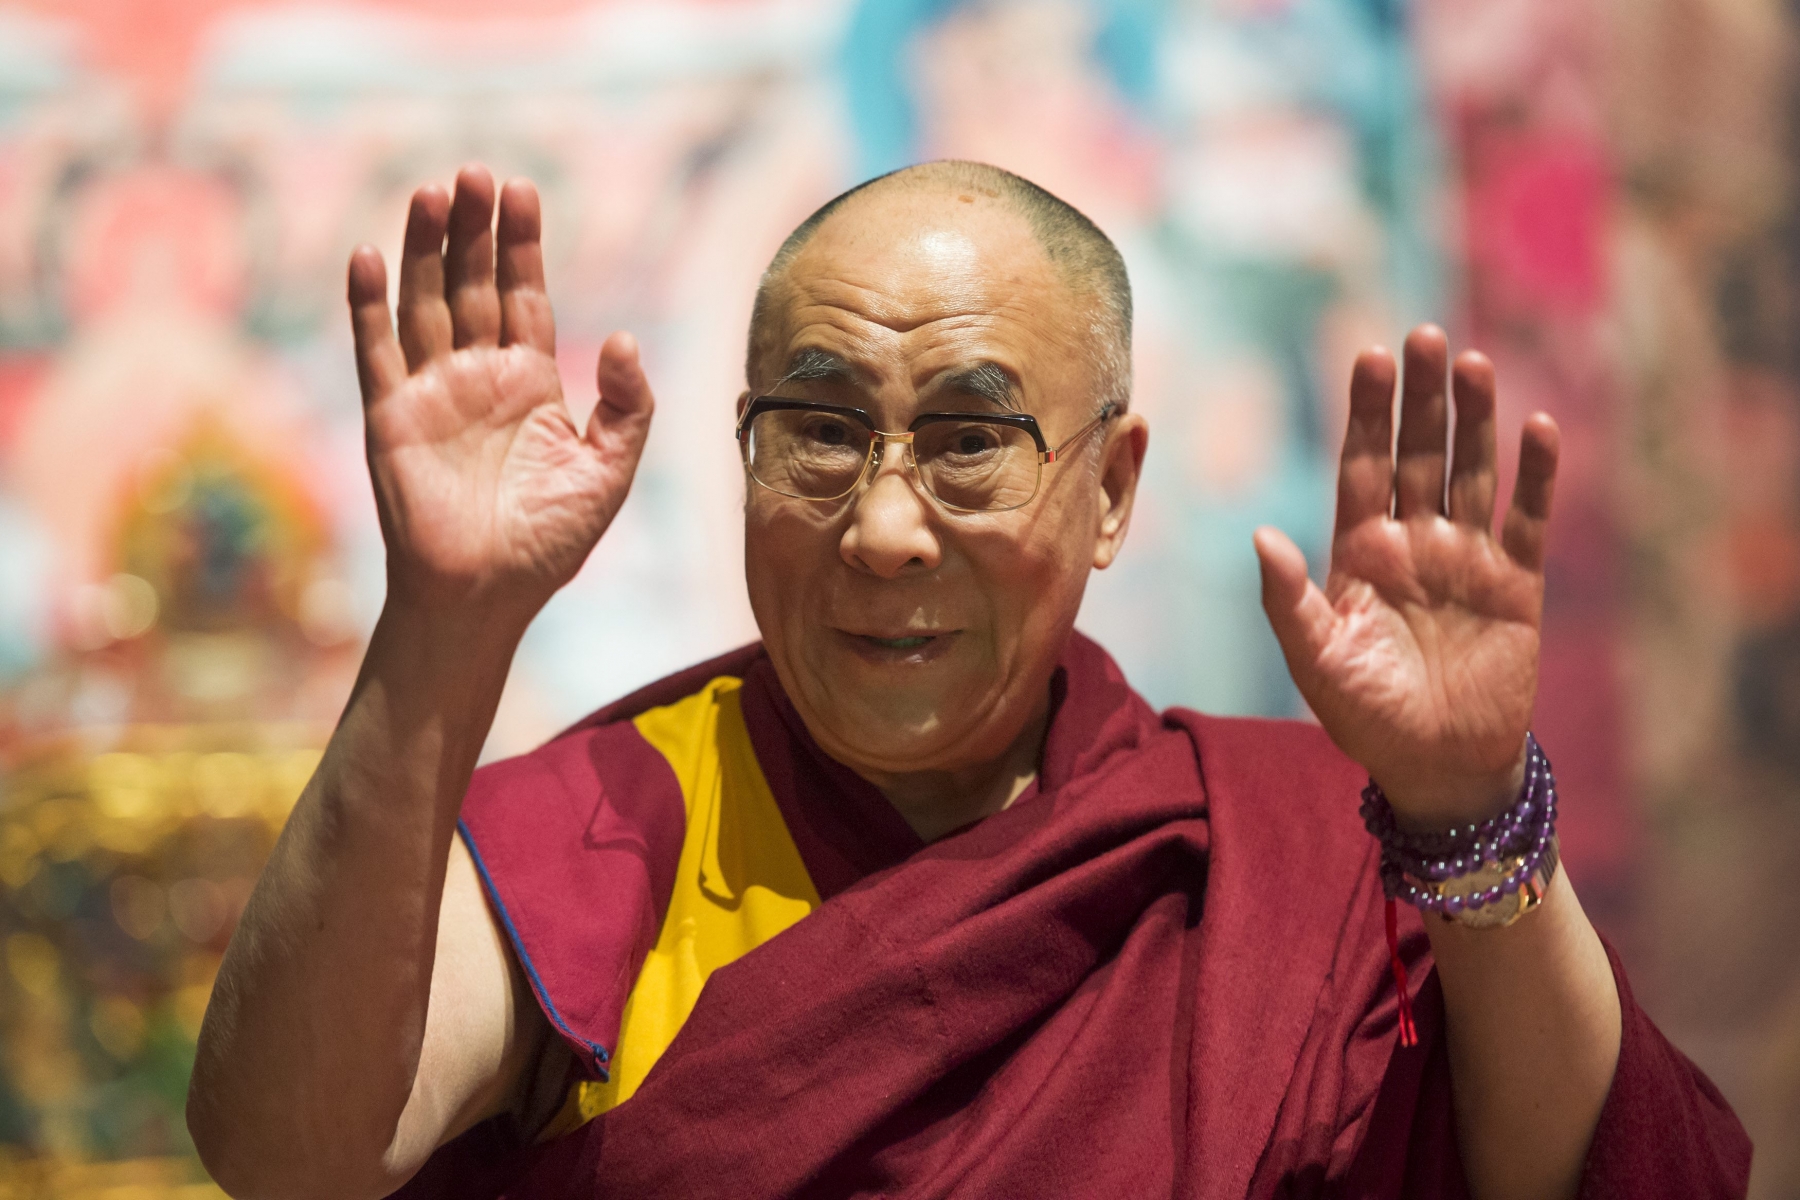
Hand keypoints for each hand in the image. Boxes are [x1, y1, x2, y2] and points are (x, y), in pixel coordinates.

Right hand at [348, 165, 653, 630]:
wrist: (485, 598)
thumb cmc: (547, 543)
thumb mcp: (608, 472)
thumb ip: (626, 406)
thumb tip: (624, 338)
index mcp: (528, 384)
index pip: (524, 296)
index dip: (522, 245)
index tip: (524, 191)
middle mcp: (476, 378)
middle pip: (472, 284)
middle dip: (474, 229)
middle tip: (476, 171)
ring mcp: (430, 393)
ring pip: (425, 302)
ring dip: (426, 249)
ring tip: (432, 192)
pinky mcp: (389, 417)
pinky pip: (375, 350)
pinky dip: (368, 304)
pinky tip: (368, 256)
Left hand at [1254, 325, 1558, 828]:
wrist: (1437, 768)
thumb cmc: (1364, 717)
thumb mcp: (1316, 659)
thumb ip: (1288, 599)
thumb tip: (1259, 534)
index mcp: (1359, 552)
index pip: (1363, 466)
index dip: (1367, 414)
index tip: (1370, 356)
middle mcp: (1413, 543)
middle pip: (1418, 454)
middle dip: (1421, 398)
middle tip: (1425, 336)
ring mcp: (1466, 558)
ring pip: (1471, 472)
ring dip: (1476, 421)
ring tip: (1475, 364)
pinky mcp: (1516, 584)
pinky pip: (1527, 519)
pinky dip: (1536, 477)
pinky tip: (1538, 428)